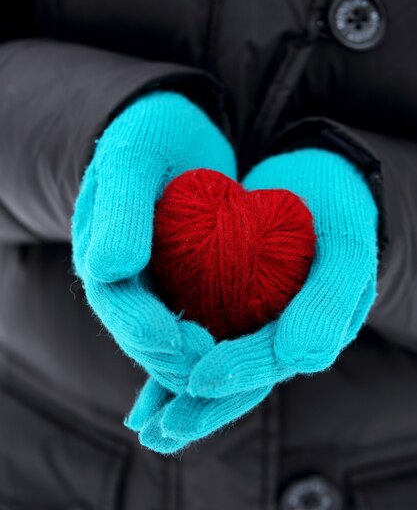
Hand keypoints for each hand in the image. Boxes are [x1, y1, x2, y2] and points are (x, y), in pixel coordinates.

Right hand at [72, 90, 235, 392]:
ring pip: (171, 342)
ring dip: (196, 367)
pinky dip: (216, 350)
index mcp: (102, 256)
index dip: (147, 330)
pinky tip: (243, 363)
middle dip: (177, 361)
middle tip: (218, 370)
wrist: (177, 134)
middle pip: (145, 337)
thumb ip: (119, 209)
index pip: (118, 305)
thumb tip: (108, 267)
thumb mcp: (134, 158)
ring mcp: (153, 291)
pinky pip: (198, 328)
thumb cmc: (152, 137)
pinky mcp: (185, 290)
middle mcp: (125, 283)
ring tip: (235, 375)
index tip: (186, 344)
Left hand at [131, 147, 377, 452]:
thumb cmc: (335, 211)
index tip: (198, 381)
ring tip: (145, 426)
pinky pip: (199, 345)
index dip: (239, 370)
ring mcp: (255, 329)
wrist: (316, 185)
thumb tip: (298, 359)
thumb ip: (328, 302)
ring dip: (179, 396)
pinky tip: (144, 396)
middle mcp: (282, 339)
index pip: (274, 358)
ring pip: (215, 369)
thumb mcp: (344, 248)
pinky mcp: (231, 312)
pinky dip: (171, 366)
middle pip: (241, 381)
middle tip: (161, 432)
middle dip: (202, 407)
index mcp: (314, 332)